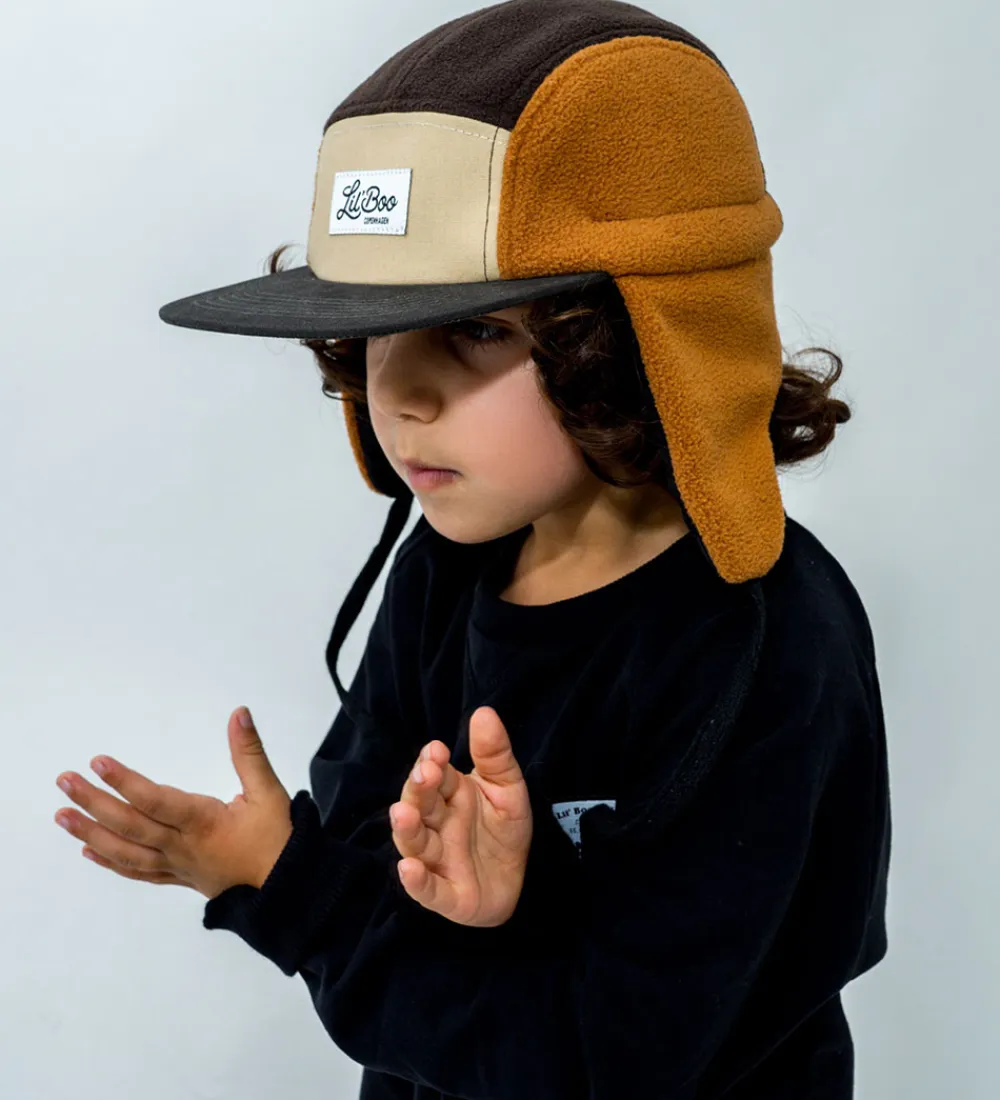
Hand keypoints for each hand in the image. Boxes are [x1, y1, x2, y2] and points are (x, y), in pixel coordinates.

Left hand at [54, 708, 293, 899]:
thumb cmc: (280, 840)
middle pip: (130, 825)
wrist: (288, 889)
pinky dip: (111, 862)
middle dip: (94, 802)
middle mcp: (182, 846)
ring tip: (62, 815)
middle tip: (64, 781)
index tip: (98, 762)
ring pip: (126, 852)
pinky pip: (138, 871)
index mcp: (203, 822)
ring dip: (91, 832)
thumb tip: (238, 714)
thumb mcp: (269, 791)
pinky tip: (89, 850)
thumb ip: (249, 752)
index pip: (154, 800)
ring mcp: (177, 866)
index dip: (125, 781)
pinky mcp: (179, 878)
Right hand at [390, 706, 532, 927]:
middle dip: (418, 789)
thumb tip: (484, 712)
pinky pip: (429, 890)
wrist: (524, 880)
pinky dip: (416, 882)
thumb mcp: (509, 788)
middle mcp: (437, 826)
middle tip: (425, 773)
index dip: (432, 763)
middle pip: (419, 805)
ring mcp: (439, 860)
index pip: (434, 776)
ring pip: (416, 844)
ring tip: (404, 813)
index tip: (437, 750)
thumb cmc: (505, 830)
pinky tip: (408, 869)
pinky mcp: (449, 895)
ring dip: (407, 829)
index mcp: (450, 796)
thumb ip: (495, 754)